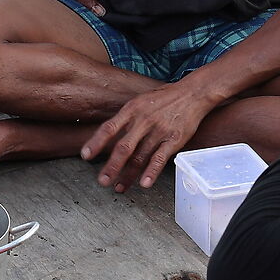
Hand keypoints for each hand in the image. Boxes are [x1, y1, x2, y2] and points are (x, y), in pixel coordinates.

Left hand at [81, 81, 218, 191]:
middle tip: (102, 181)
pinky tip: (144, 184)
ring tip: (119, 187)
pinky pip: (160, 158)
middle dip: (111, 166)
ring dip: (129, 175)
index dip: (96, 143)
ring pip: (140, 157)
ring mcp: (159, 131)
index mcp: (132, 109)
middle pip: (123, 147)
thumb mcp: (140, 101)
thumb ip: (125, 118)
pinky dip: (151, 172)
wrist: (193, 93)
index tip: (85, 156)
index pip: (109, 128)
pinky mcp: (174, 139)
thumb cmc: (163, 99)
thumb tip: (108, 136)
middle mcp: (143, 120)